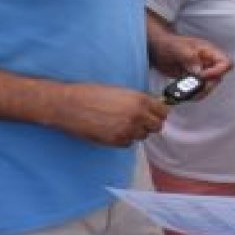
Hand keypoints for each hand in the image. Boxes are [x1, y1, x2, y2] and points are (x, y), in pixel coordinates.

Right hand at [50, 83, 168, 146]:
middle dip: (149, 124)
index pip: (163, 111)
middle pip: (157, 126)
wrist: (70, 105)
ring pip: (142, 136)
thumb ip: (138, 100)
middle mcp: (137, 115)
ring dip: (136, 132)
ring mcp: (128, 130)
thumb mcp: (120, 91)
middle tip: (138, 121)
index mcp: (140, 99)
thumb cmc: (92, 94)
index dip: (158, 113)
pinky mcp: (117, 141)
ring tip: (120, 123)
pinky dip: (124, 139)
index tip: (153, 113)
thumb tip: (151, 107)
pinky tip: (111, 129)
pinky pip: (129, 143)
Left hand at [153, 33, 231, 88]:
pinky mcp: (194, 80)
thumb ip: (190, 57)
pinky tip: (183, 94)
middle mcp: (209, 63)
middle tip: (191, 87)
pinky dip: (193, 94)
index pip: (226, 63)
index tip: (202, 76)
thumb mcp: (178, 48)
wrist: (158, 48)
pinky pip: (199, 90)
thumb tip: (199, 71)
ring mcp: (202, 72)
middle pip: (218, 78)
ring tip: (185, 93)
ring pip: (209, 87)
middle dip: (206, 86)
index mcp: (209, 51)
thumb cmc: (169, 44)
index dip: (218, 72)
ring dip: (198, 92)